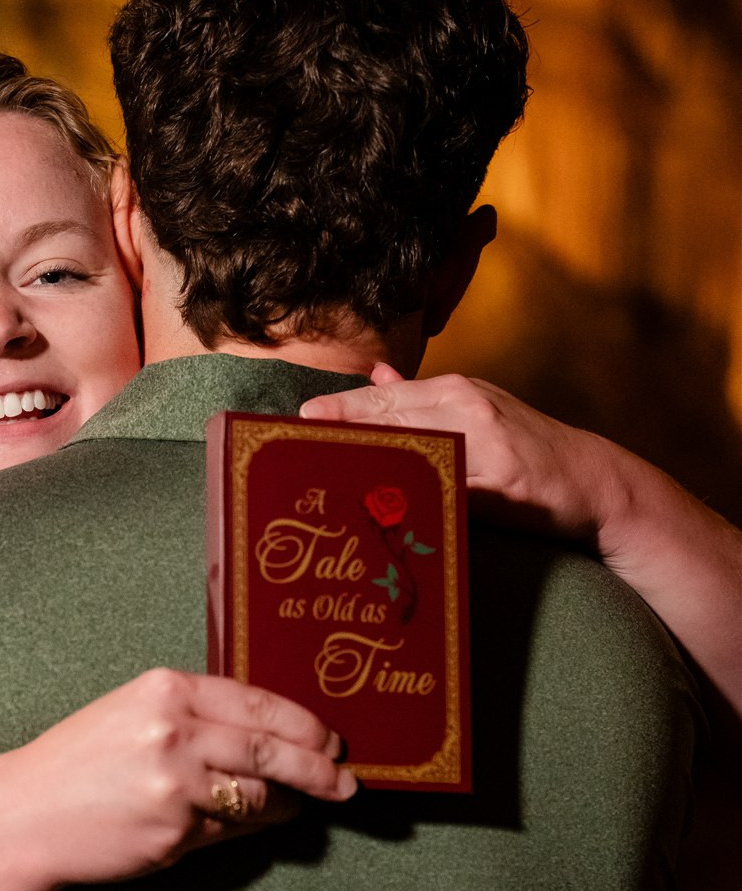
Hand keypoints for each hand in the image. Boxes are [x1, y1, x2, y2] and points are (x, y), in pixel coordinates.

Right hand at [13, 667, 354, 887]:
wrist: (26, 815)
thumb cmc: (79, 763)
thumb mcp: (132, 713)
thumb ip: (195, 714)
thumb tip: (273, 734)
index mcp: (166, 690)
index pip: (259, 702)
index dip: (305, 724)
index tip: (332, 739)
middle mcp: (174, 733)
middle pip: (272, 749)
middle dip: (318, 768)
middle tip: (344, 781)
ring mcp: (176, 787)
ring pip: (260, 794)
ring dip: (288, 803)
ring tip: (300, 806)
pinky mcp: (174, 834)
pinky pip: (233, 832)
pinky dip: (251, 828)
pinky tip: (253, 824)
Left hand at [299, 365, 629, 546]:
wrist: (597, 484)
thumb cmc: (528, 455)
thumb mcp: (478, 411)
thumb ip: (424, 399)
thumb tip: (376, 378)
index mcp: (454, 391)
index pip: (383, 398)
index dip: (339, 409)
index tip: (296, 419)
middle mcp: (467, 405)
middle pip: (390, 417)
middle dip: (340, 431)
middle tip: (294, 446)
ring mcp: (487, 441)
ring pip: (414, 449)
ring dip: (369, 463)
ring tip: (324, 478)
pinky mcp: (504, 479)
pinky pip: (450, 489)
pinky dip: (419, 499)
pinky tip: (387, 513)